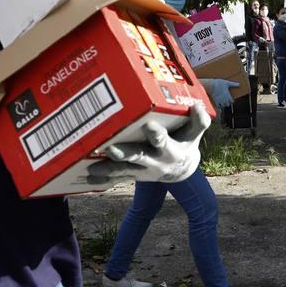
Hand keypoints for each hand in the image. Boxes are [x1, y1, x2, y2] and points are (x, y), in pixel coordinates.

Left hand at [86, 103, 210, 185]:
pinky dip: (103, 181)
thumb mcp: (195, 133)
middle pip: (139, 157)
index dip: (156, 134)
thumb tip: (198, 105)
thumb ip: (198, 120)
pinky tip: (88, 180)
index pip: (164, 140)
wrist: (181, 169)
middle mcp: (156, 161)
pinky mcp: (133, 176)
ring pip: (124, 170)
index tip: (148, 126)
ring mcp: (143, 171)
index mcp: (171, 149)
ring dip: (108, 169)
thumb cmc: (185, 142)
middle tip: (110, 148)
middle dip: (125, 153)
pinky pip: (117, 179)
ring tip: (92, 168)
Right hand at [200, 78, 239, 109]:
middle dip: (227, 103)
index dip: (232, 100)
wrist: (212, 85)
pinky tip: (218, 103)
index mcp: (228, 95)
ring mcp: (220, 101)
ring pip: (223, 106)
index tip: (230, 99)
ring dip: (223, 105)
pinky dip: (219, 106)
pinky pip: (218, 106)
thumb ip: (233, 84)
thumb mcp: (227, 83)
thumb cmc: (219, 83)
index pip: (232, 101)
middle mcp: (224, 99)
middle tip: (226, 101)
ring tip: (222, 102)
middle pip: (228, 105)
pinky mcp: (215, 101)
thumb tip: (239, 84)